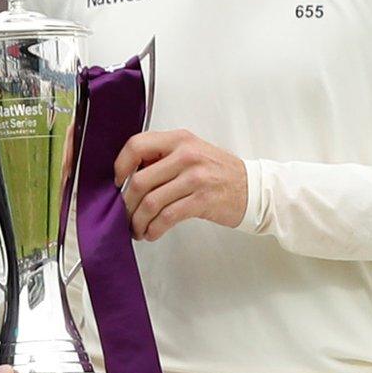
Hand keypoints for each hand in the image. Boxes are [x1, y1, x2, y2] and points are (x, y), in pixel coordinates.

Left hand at [115, 129, 247, 240]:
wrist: (254, 188)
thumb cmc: (219, 171)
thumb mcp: (191, 151)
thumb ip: (163, 156)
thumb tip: (129, 173)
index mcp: (179, 139)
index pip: (137, 145)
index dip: (120, 165)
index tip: (117, 182)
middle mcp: (186, 155)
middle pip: (140, 180)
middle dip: (127, 204)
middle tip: (124, 215)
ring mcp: (195, 177)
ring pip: (151, 202)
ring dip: (138, 220)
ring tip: (137, 228)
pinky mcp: (202, 200)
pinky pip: (167, 217)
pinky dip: (154, 229)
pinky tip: (151, 233)